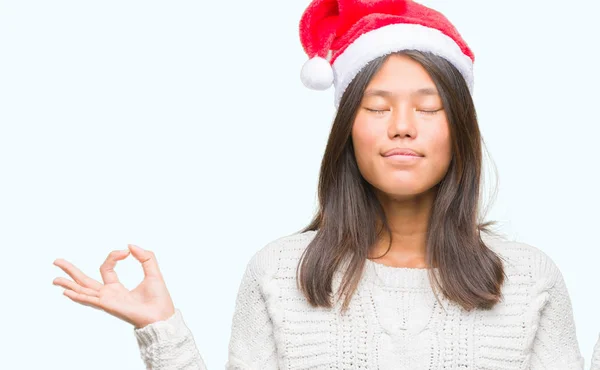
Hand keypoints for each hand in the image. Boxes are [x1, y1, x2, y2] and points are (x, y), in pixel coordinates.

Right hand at [52, 244, 175, 328]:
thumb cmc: (159, 298)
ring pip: (83, 290)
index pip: (106, 268)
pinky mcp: (109, 305)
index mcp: (117, 287)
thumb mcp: (152, 271)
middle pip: (85, 281)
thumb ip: (145, 257)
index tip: (126, 252)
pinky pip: (91, 299)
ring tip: (54, 279)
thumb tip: (130, 246)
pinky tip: (66, 292)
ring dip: (68, 283)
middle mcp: (108, 294)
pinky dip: (78, 295)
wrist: (162, 314)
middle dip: (71, 271)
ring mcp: (107, 300)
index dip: (113, 256)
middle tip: (56, 261)